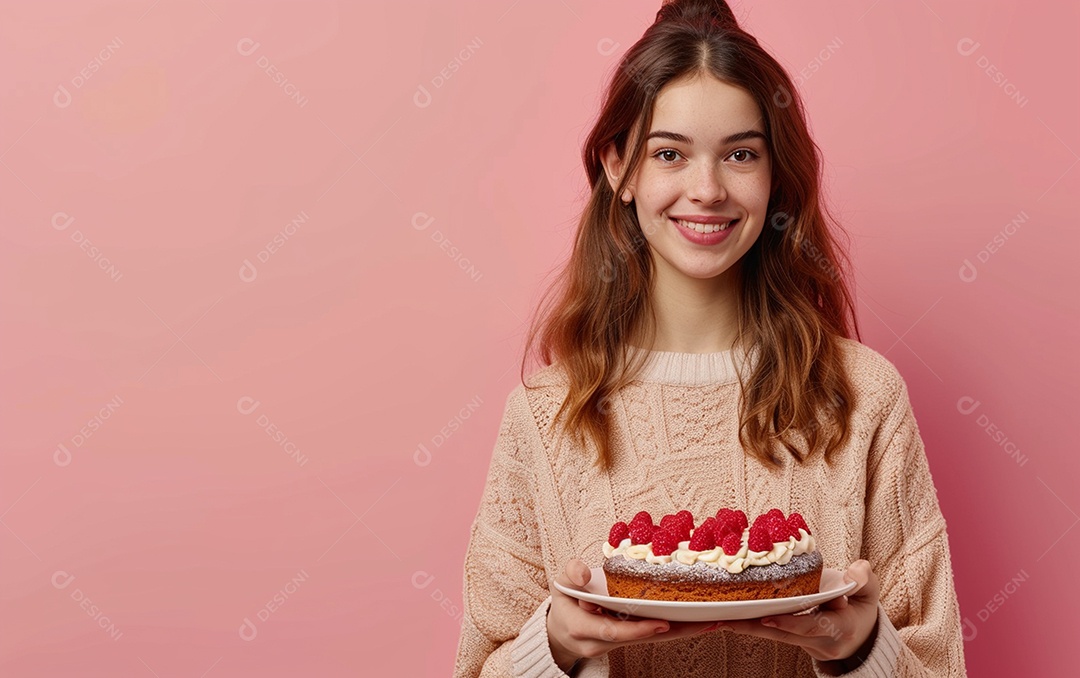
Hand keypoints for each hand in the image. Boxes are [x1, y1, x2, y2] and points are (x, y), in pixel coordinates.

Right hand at [546, 558, 716, 671]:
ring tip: (712, 621)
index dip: (639, 629)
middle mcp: (602, 643)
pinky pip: (654, 636)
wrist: (560, 629)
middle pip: (643, 639)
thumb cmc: (564, 602)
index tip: (662, 623)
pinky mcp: (629, 640)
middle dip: (675, 632)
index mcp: (583, 629)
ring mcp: (617, 645)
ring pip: (653, 640)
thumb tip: (584, 573)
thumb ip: (571, 573)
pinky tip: (698, 622)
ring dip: (682, 632)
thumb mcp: (561, 583)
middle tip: (706, 622)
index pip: (615, 632)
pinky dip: (676, 629)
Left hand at [716, 560, 880, 667]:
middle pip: (783, 634)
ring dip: (745, 627)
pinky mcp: (792, 639)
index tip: (768, 617)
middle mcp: (819, 641)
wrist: (859, 636)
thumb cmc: (861, 608)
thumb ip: (864, 581)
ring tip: (717, 618)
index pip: (812, 627)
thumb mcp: (869, 593)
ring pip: (771, 636)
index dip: (790, 623)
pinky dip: (748, 625)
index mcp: (839, 629)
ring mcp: (804, 644)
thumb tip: (856, 571)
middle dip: (755, 626)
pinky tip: (725, 618)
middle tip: (729, 617)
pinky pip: (768, 633)